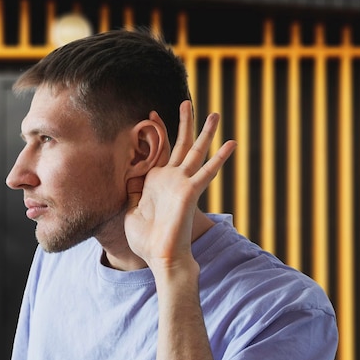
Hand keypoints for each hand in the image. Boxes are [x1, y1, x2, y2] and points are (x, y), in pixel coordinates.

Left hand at [124, 101, 236, 274]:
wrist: (161, 257)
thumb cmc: (146, 240)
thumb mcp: (131, 211)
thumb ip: (131, 192)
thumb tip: (127, 177)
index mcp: (156, 182)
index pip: (158, 151)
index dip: (155, 132)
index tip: (150, 114)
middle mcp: (172, 179)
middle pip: (180, 144)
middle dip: (184, 123)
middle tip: (186, 102)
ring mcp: (182, 184)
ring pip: (196, 152)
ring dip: (205, 133)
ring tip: (215, 113)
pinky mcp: (190, 192)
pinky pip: (207, 171)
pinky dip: (220, 158)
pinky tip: (232, 143)